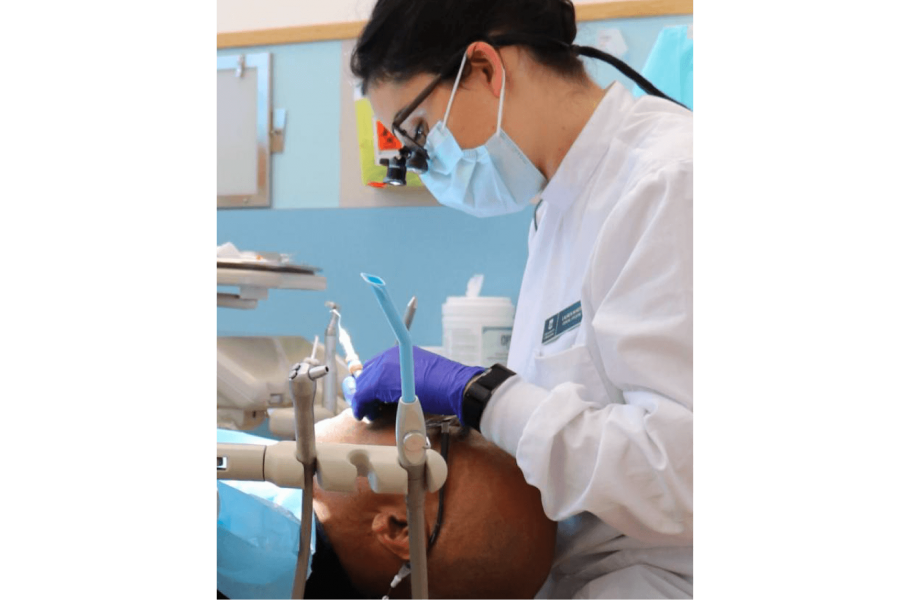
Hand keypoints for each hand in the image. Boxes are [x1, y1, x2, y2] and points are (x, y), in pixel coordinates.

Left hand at [347, 346, 484, 421]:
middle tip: (368, 407)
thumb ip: (403, 379)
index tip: (369, 396)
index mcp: (398, 352)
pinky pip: (363, 395)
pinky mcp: (381, 382)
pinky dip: (360, 407)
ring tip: (369, 413)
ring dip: (363, 401)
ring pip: (362, 385)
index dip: (369, 384)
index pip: (373, 367)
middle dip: (364, 392)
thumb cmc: (445, 383)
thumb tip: (391, 392)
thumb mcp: (420, 374)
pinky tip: (364, 415)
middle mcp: (388, 356)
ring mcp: (384, 367)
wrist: (455, 386)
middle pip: (365, 374)